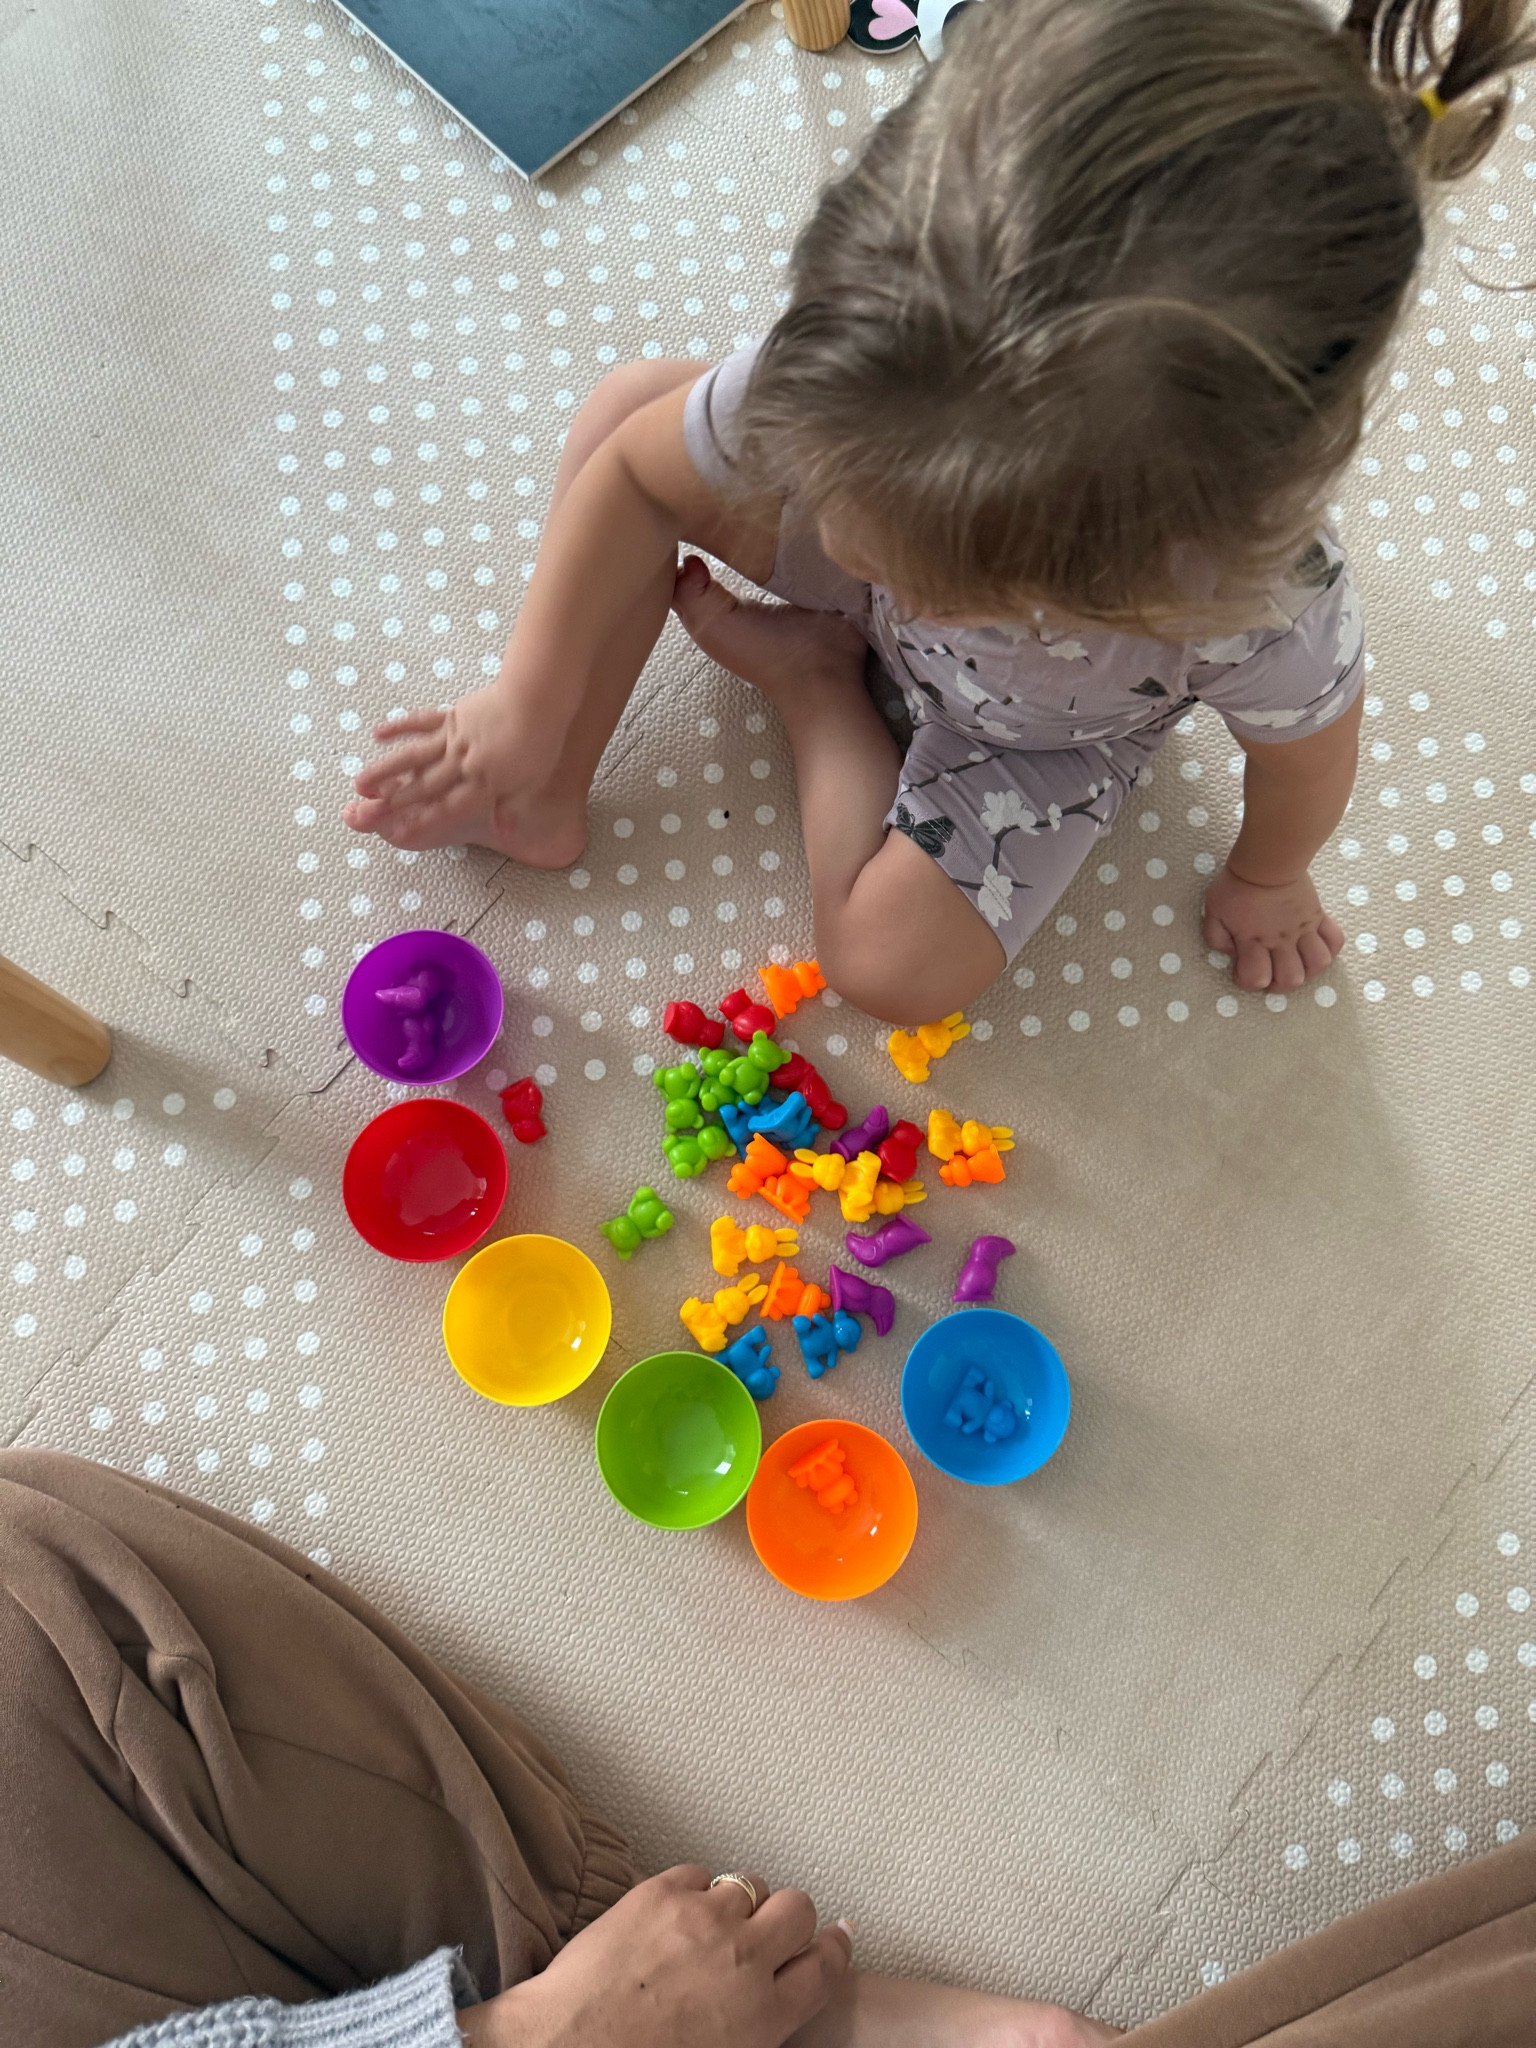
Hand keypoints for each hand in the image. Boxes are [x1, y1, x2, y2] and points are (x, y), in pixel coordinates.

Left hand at [462, 1866, 852, 2047]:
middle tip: (767, 1927)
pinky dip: (689, 1890)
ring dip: (734, 1903)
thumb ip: (756, 2027)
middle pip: (798, 1909)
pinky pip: (696, 1873)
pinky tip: (669, 1916)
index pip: (823, 1968)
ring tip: (705, 1927)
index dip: (833, 1948)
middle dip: (787, 1917)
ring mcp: (702, 1920)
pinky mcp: (661, 1892)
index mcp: (761, 2016)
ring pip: (746, 1884)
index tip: (837, 1936)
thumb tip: (767, 2004)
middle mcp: (743, 1961)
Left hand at [1202, 864, 1343, 992]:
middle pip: (1292, 978)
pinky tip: (1315, 947)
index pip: (1256, 978)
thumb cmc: (1237, 885)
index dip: (1248, 982)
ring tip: (1296, 963)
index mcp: (1253, 941)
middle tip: (1272, 973)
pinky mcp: (1318, 916)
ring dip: (1308, 970)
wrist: (1268, 860)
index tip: (1243, 969)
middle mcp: (1281, 940)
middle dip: (1280, 984)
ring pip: (1319, 964)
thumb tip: (1233, 954)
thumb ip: (1216, 938)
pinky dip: (1330, 949)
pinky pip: (1335, 940)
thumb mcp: (1213, 912)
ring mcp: (1304, 929)